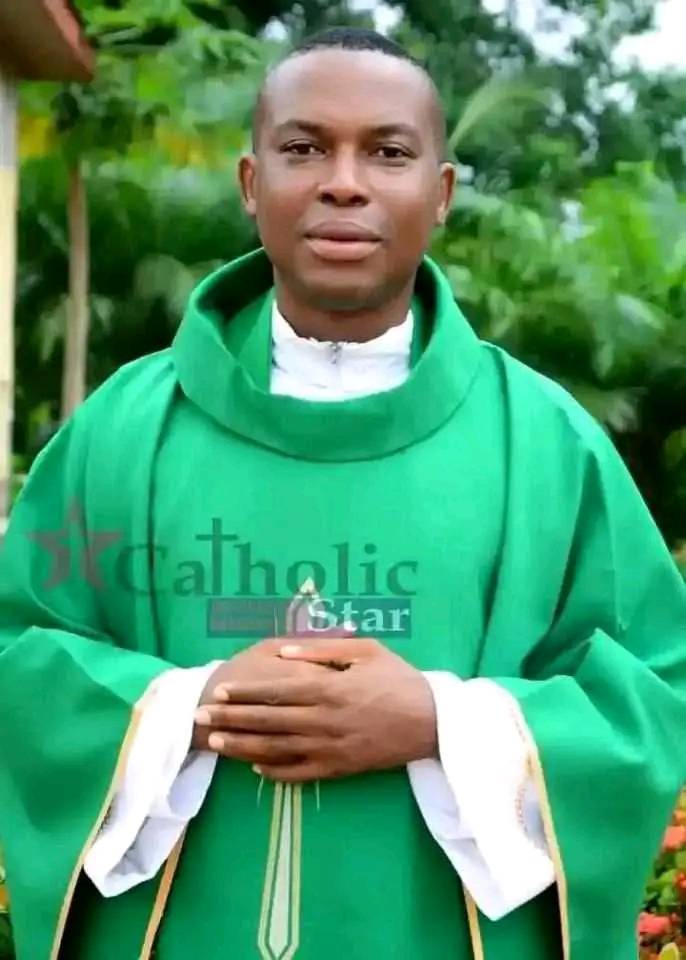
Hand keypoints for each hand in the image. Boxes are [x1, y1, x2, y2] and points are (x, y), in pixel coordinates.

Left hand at [194, 637, 437, 781]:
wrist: (433, 722)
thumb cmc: (400, 679)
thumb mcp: (366, 650)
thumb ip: (322, 650)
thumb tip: (284, 653)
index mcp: (329, 688)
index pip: (276, 691)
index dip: (245, 693)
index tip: (219, 693)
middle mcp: (324, 720)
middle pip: (268, 721)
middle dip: (231, 720)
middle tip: (200, 719)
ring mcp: (331, 748)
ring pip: (278, 750)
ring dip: (244, 747)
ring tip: (216, 744)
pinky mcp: (341, 768)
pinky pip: (301, 774)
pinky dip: (276, 772)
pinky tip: (254, 769)